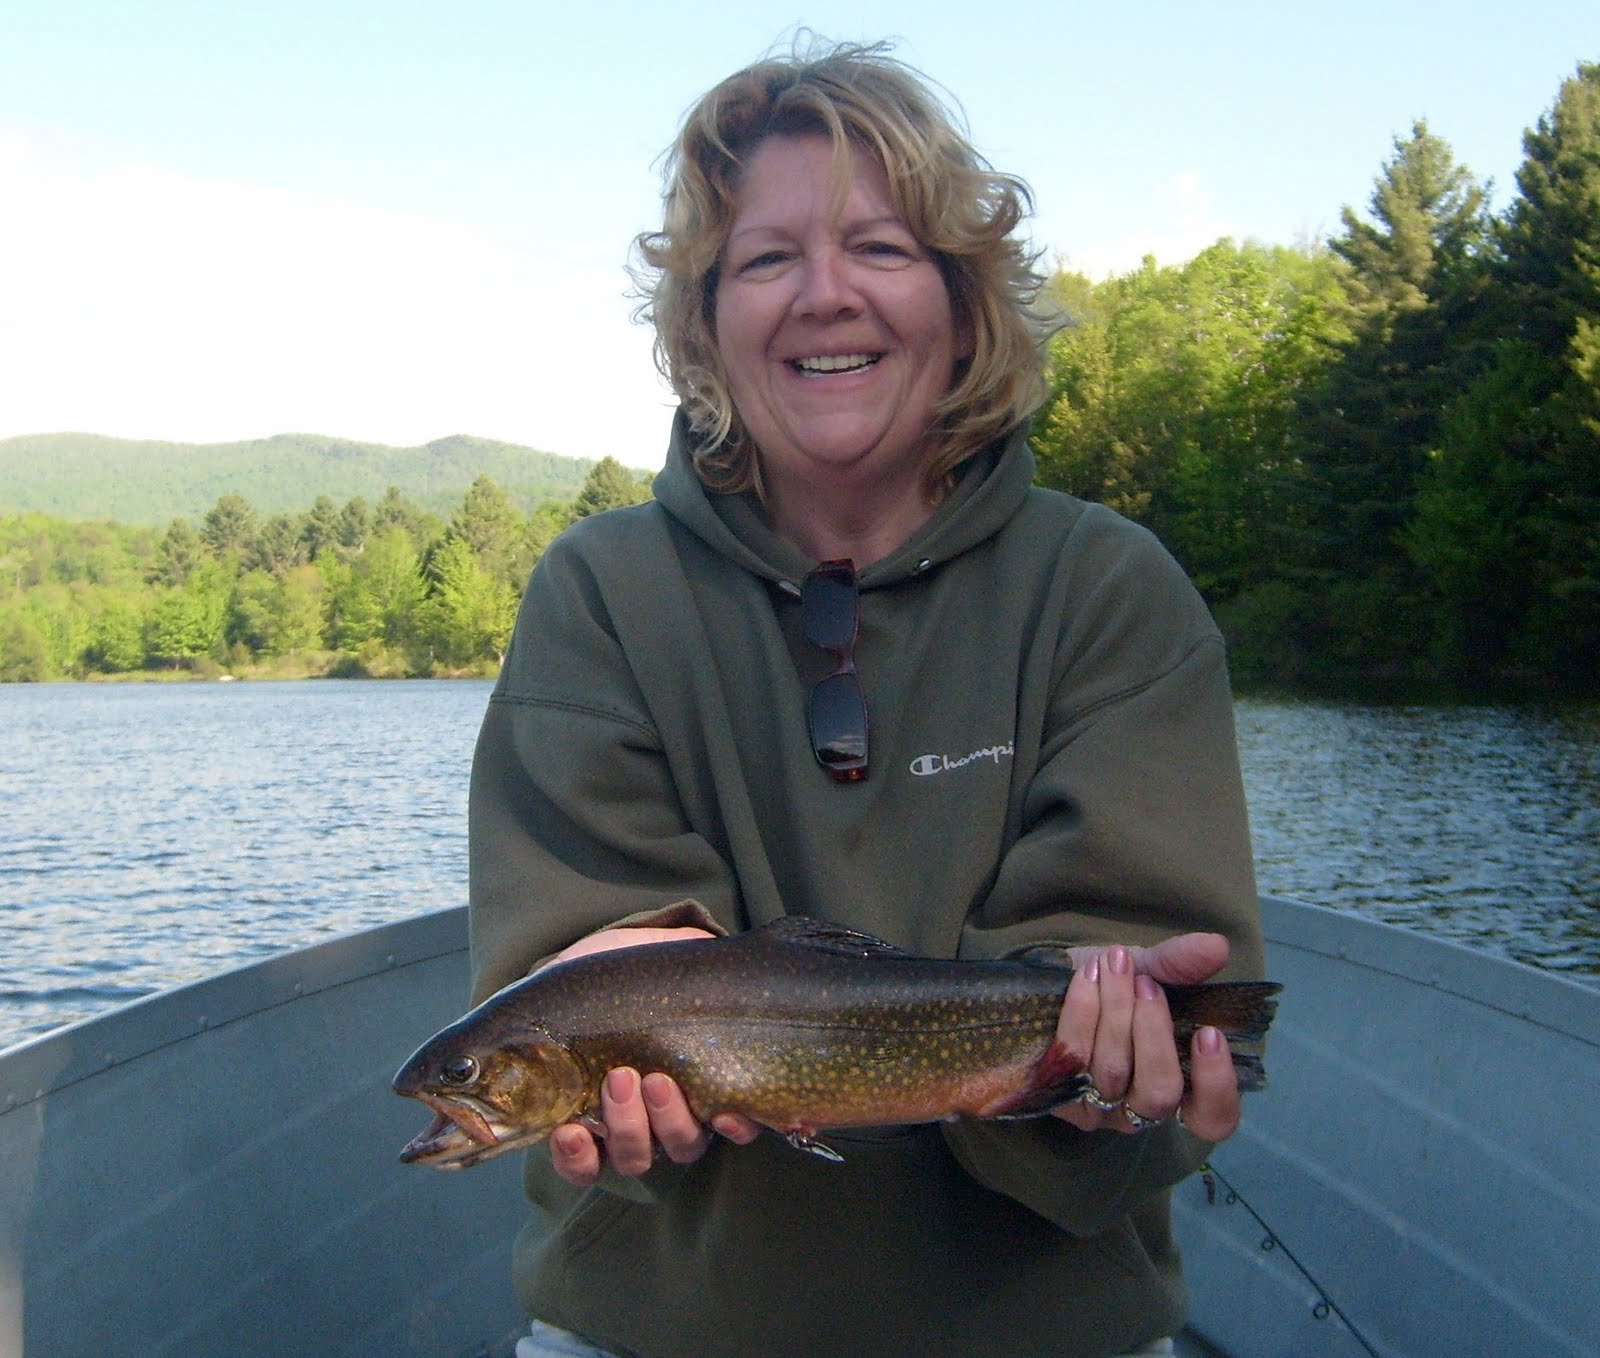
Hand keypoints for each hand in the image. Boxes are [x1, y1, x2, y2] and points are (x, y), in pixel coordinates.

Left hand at [542, 926, 762, 1186]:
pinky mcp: (579, 1145)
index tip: (728, 1112)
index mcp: (700, 1083)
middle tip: (653, 1079)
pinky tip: (570, 1132)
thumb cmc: (619, 975)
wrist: (559, 985)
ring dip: (629, 1127)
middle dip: (672, 1117)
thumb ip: (691, 953)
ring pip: (638, 1157)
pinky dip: (579, 1158)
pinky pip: (584, 1170)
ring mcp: (623, 1136)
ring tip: (615, 1081)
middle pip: (685, 1143)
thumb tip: (714, 947)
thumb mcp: (656, 955)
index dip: (740, 1126)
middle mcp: (668, 1119)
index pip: (737, 1122)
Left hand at [1049, 933, 1241, 1142]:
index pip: (1213, 1118)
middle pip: (1159, 1092)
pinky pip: (1073, 1057)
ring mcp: (1096, 1108)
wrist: (1046, 981)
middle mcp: (1138, 1109)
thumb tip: (1218, 946)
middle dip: (1154, 1033)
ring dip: (1115, 1010)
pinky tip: (1086, 976)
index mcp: (1178, 1089)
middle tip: (1146, 984)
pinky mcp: (1057, 1093)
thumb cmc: (1109, 986)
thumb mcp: (1147, 969)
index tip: (1209, 1034)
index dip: (1217, 1085)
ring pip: (1113, 1071)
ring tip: (1114, 963)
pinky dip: (1082, 1011)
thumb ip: (1180, 964)